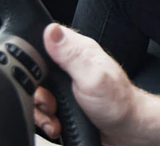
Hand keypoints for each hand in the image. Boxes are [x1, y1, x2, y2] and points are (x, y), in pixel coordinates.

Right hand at [36, 24, 159, 145]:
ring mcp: (66, 85)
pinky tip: (57, 123)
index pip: (42, 41)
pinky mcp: (64, 101)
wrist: (127, 130)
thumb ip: (70, 54)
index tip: (38, 79)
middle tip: (51, 102)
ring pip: (36, 93)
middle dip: (36, 92)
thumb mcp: (92, 77)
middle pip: (34, 72)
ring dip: (41, 110)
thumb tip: (51, 30)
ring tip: (56, 116)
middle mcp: (70, 65)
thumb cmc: (118, 103)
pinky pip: (43, 109)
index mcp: (76, 50)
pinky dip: (46, 119)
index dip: (32, 61)